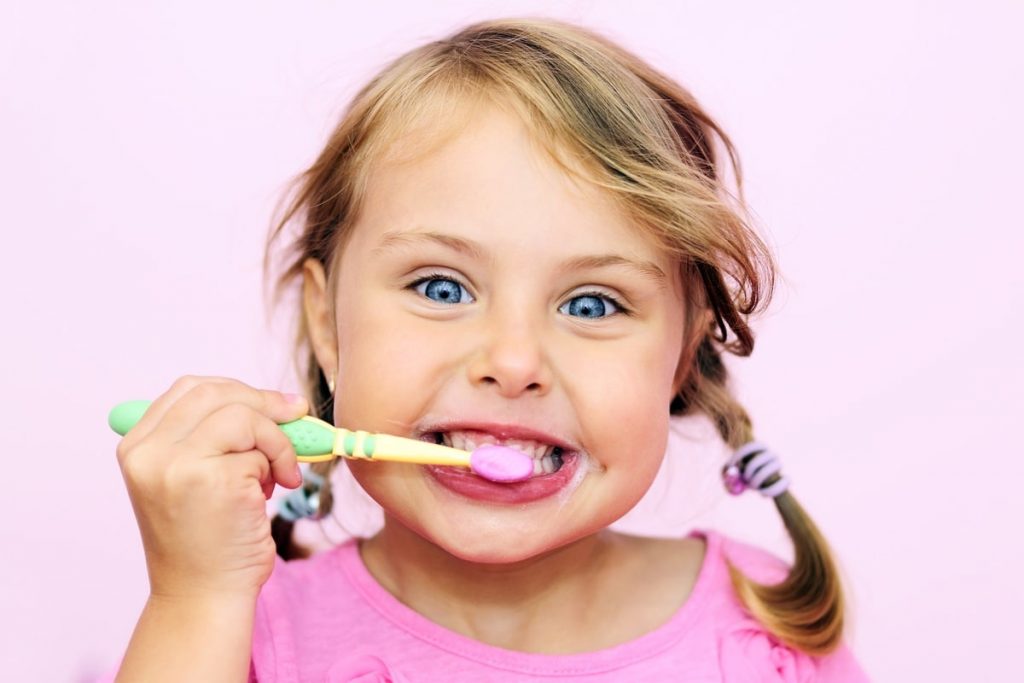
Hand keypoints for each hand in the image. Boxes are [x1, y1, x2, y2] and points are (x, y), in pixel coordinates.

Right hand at [115, 375, 307, 600]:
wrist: (203, 595)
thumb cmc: (206, 539)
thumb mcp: (189, 479)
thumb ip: (210, 437)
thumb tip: (277, 401)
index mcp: (137, 447)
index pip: (190, 389)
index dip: (238, 391)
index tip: (275, 404)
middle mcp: (149, 453)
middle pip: (216, 392)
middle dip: (264, 403)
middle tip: (297, 417)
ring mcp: (179, 465)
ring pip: (244, 416)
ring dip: (275, 441)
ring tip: (277, 475)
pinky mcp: (215, 481)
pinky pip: (261, 451)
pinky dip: (279, 467)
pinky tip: (268, 497)